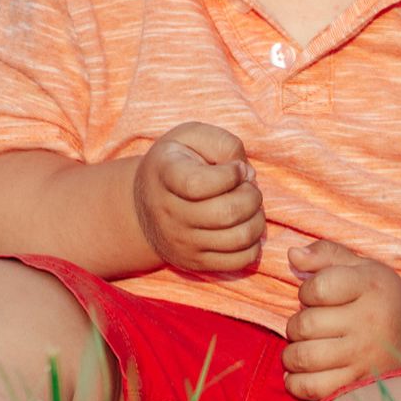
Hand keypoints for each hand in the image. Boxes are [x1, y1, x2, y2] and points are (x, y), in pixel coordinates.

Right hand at [131, 121, 264, 275]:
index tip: (236, 168)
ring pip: (238, 239)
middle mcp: (168, 213)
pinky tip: (244, 226)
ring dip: (257, 219)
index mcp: (164, 175)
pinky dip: (253, 244)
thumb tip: (246, 175)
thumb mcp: (191, 137)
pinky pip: (239, 261)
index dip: (230, 175)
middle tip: (249, 187)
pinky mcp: (194, 263)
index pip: (199, 184)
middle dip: (252, 197)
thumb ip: (222, 143)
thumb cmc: (176, 163)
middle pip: (226, 214)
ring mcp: (181, 242)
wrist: (143, 205)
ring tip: (249, 206)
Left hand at [282, 240, 400, 400]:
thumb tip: (292, 254)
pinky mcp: (358, 384)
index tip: (314, 295)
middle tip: (307, 324)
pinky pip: (312, 388)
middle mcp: (369, 323)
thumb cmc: (380, 295)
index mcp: (370, 287)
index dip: (306, 291)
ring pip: (304, 357)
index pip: (317, 289)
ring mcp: (364, 357)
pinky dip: (295, 381)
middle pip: (306, 325)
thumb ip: (325, 255)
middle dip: (296, 324)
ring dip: (292, 353)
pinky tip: (301, 371)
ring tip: (303, 345)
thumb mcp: (360, 266)